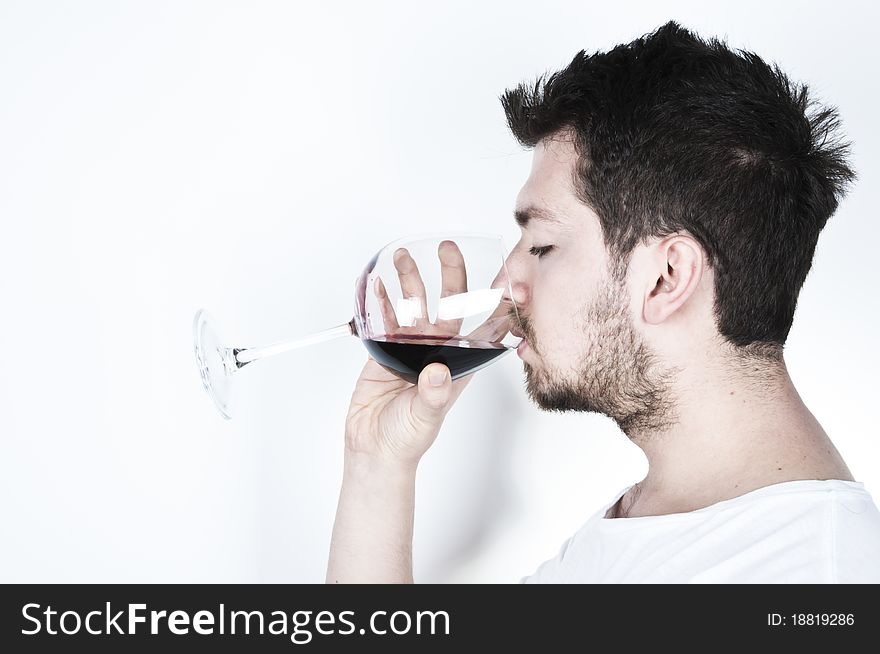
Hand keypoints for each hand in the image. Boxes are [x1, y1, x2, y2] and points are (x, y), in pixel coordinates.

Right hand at [345, 241, 474, 467]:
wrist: (374, 448)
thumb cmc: (407, 438)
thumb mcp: (424, 418)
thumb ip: (432, 396)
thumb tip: (438, 373)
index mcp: (459, 364)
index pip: (483, 329)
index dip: (496, 304)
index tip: (506, 279)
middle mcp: (438, 350)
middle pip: (449, 304)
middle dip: (450, 275)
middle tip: (447, 249)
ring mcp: (411, 347)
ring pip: (415, 304)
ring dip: (411, 280)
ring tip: (404, 256)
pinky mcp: (385, 349)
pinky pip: (385, 318)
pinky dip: (381, 300)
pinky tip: (377, 284)